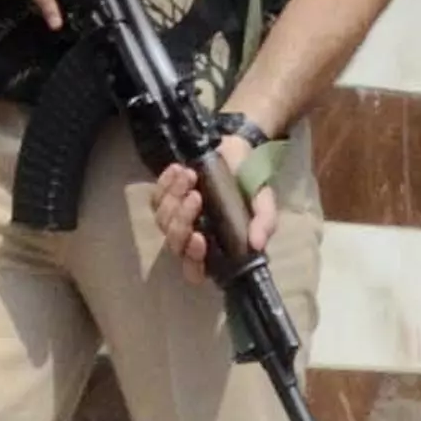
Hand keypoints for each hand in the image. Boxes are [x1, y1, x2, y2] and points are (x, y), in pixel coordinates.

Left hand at [156, 156, 278, 277]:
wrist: (233, 150)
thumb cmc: (248, 182)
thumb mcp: (263, 199)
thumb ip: (264, 221)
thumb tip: (257, 244)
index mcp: (216, 247)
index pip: (196, 270)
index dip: (193, 260)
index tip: (199, 238)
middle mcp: (192, 238)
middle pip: (175, 245)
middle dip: (182, 222)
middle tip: (197, 196)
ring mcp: (175, 220)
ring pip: (164, 221)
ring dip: (175, 197)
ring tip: (191, 175)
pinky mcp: (164, 200)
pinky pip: (156, 199)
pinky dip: (165, 184)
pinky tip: (178, 170)